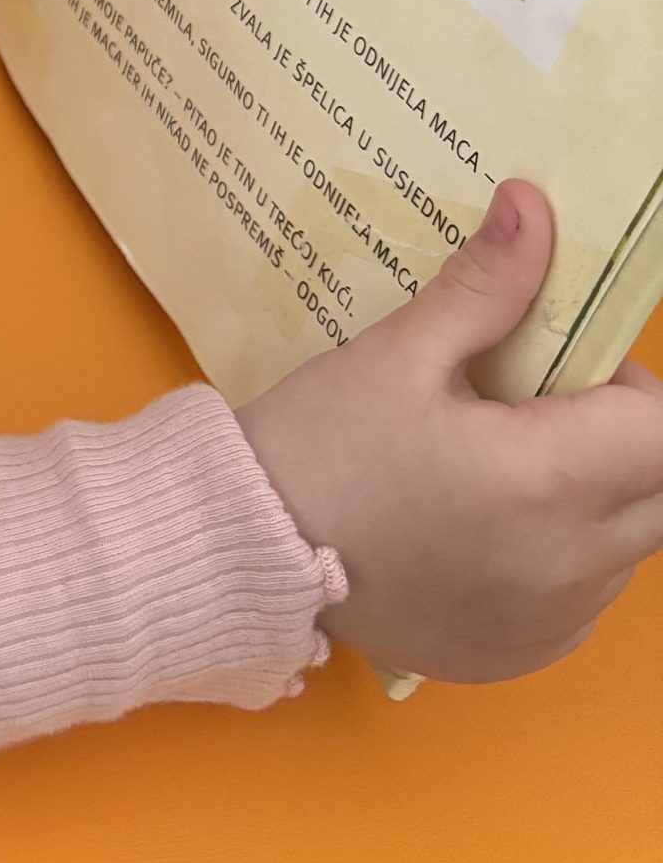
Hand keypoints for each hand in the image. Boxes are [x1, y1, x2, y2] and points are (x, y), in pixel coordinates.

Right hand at [235, 184, 662, 681]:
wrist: (243, 555)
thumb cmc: (319, 447)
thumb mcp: (398, 353)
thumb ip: (485, 286)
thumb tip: (532, 206)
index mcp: (547, 482)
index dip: (630, 389)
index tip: (557, 366)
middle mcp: (571, 566)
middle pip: (662, 491)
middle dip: (625, 441)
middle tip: (532, 409)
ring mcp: (554, 622)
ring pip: (626, 545)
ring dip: (594, 497)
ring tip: (495, 467)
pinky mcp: (526, 656)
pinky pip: (584, 594)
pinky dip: (560, 555)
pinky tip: (480, 529)